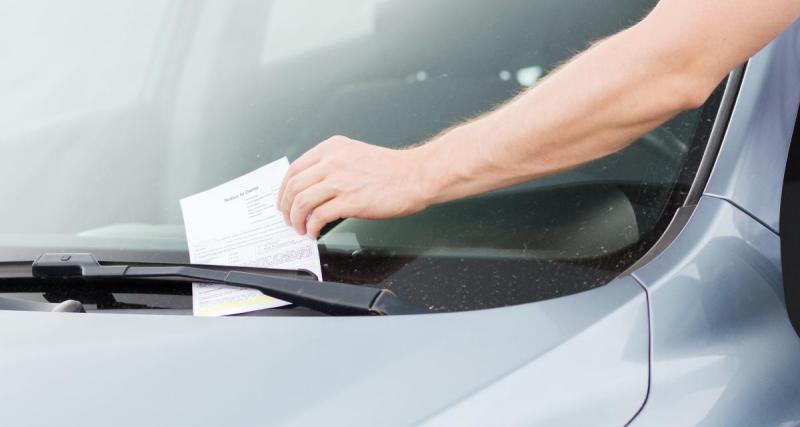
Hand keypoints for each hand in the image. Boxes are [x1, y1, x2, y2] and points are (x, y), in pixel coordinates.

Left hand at [277, 136, 433, 237]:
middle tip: (288, 219)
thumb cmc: (391, 169)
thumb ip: (332, 165)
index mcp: (332, 148)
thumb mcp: (354, 155)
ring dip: (296, 220)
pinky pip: (319, 216)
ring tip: (301, 229)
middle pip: (294, 186)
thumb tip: (312, 187)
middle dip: (286, 207)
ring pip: (302, 202)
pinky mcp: (351, 201)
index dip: (283, 190)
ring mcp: (341, 181)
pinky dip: (312, 227)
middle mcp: (333, 161)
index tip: (283, 202)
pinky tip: (315, 232)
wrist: (416, 176)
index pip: (294, 168)